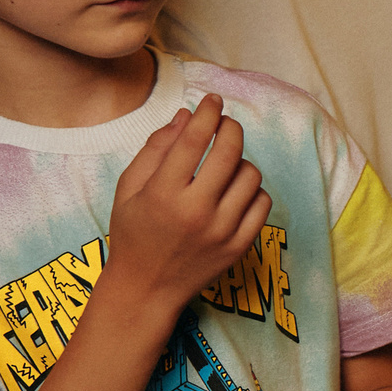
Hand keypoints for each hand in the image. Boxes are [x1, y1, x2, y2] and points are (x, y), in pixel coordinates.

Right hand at [104, 93, 269, 318]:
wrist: (146, 289)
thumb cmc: (133, 233)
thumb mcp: (129, 188)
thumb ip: (156, 148)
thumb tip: (186, 116)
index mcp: (163, 193)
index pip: (194, 140)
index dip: (207, 113)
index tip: (213, 101)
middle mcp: (196, 211)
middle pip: (230, 152)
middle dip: (230, 128)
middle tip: (225, 124)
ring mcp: (222, 231)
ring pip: (250, 175)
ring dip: (240, 161)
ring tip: (224, 165)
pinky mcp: (239, 246)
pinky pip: (262, 203)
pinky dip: (252, 190)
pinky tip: (235, 190)